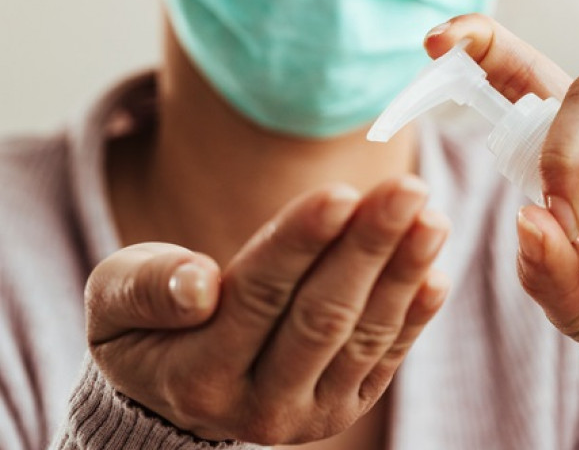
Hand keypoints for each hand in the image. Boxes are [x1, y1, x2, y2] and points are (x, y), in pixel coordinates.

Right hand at [85, 176, 449, 444]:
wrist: (177, 392)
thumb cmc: (147, 328)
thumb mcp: (117, 304)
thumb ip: (148, 290)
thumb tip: (199, 284)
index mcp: (198, 377)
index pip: (259, 297)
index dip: (303, 243)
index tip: (342, 192)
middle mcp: (260, 406)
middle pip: (324, 316)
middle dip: (369, 248)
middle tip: (408, 189)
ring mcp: (311, 414)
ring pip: (365, 336)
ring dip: (404, 274)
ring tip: (432, 218)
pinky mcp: (344, 406)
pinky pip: (387, 359)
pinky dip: (416, 316)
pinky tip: (436, 272)